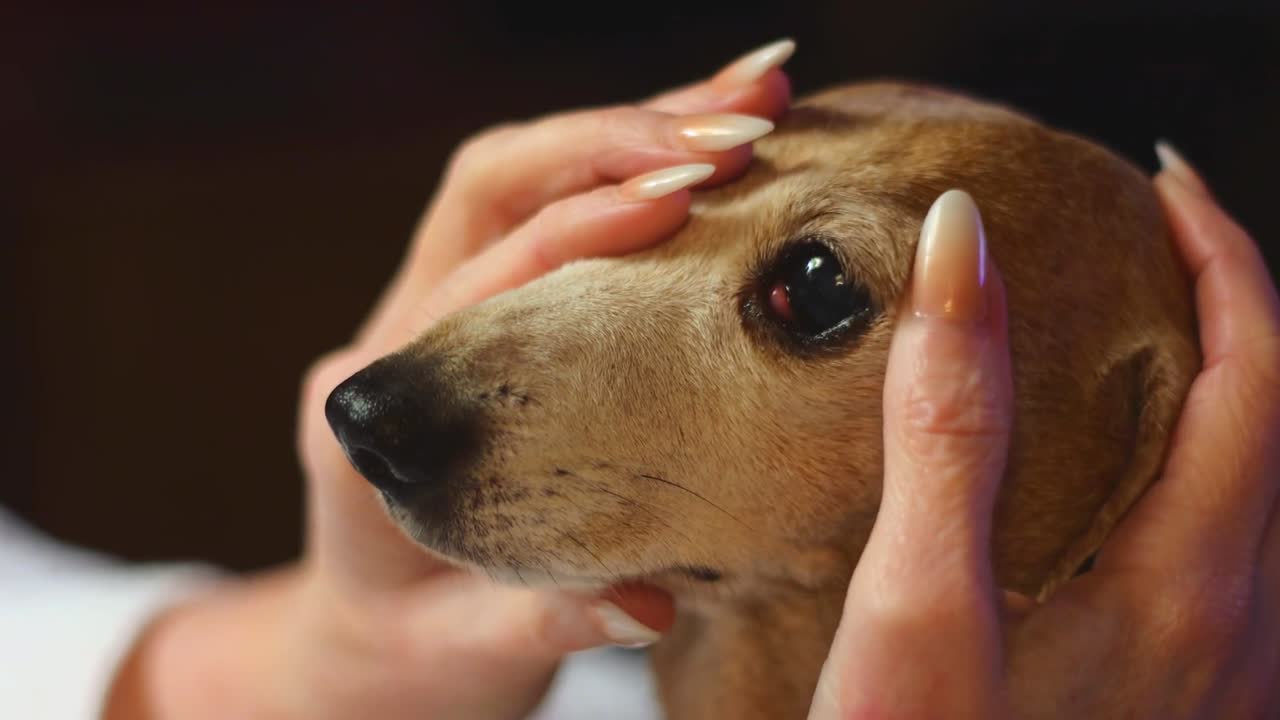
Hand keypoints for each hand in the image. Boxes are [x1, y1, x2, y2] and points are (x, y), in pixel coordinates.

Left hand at [105, 39, 795, 719]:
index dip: (580, 230)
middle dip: (617, 139)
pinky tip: (721, 146)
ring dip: (638, 128)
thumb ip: (545, 617)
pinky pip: (557, 204)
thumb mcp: (470, 651)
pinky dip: (639, 165)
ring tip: (756, 96)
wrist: (372, 634)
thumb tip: (648, 602)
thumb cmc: (416, 648)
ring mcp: (437, 307)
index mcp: (377, 409)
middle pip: (498, 186)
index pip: (482, 281)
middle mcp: (401, 332)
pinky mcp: (484, 304)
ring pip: (530, 176)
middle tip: (743, 117)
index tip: (683, 195)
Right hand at [809, 153, 1279, 718]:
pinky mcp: (1198, 710)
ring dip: (1228, 394)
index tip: (1161, 183)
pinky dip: (1207, 475)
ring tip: (1144, 343)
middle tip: (1155, 246)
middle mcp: (1245, 631)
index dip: (1222, 255)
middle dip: (1235, 310)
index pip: (1257, 371)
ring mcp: (1235, 681)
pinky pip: (1243, 559)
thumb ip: (946, 424)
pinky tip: (1127, 490)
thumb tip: (959, 251)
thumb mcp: (917, 603)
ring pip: (1273, 494)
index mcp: (1191, 585)